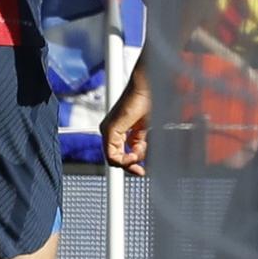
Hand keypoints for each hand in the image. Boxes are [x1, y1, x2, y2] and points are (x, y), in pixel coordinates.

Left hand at [102, 54, 149, 172]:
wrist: (148, 87)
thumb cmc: (149, 101)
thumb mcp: (145, 129)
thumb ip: (139, 143)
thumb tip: (138, 157)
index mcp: (118, 129)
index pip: (120, 154)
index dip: (132, 163)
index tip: (142, 170)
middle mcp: (109, 130)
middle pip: (116, 158)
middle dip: (130, 166)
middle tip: (141, 171)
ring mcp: (107, 130)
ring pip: (113, 159)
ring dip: (129, 162)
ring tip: (139, 157)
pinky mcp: (109, 130)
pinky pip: (111, 154)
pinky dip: (124, 160)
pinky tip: (134, 156)